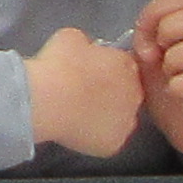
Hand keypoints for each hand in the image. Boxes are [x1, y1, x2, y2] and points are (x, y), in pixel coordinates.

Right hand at [22, 26, 147, 164]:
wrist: (48, 99)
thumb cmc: (57, 64)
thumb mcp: (72, 37)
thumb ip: (87, 44)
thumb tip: (86, 50)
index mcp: (127, 65)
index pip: (124, 66)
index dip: (106, 70)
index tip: (90, 73)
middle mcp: (135, 94)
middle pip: (127, 93)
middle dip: (110, 93)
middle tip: (84, 94)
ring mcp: (127, 122)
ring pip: (119, 119)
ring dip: (105, 116)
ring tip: (78, 113)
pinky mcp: (114, 144)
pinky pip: (106, 139)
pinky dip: (94, 136)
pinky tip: (76, 129)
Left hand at [129, 0, 182, 169]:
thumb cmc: (171, 88)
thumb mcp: (151, 60)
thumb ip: (145, 41)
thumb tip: (143, 41)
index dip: (158, 11)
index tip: (143, 37)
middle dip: (171, 29)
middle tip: (155, 54)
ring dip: (176, 58)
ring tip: (166, 73)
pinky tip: (173, 89)